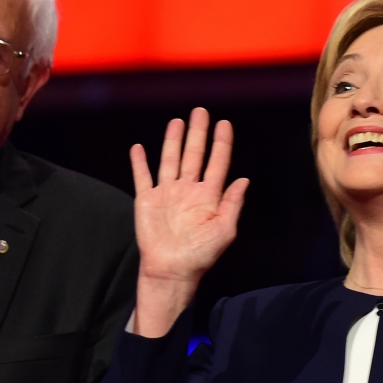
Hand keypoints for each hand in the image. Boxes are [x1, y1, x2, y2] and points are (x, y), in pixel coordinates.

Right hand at [130, 107, 249, 336]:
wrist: (171, 270)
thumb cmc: (200, 255)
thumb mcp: (224, 231)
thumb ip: (232, 204)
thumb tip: (244, 179)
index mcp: (208, 196)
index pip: (217, 162)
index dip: (221, 143)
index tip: (224, 124)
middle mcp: (188, 190)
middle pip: (194, 154)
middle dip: (198, 133)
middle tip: (200, 112)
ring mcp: (167, 193)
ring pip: (170, 160)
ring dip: (173, 141)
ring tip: (177, 122)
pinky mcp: (147, 200)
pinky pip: (143, 177)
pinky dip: (139, 162)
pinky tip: (138, 147)